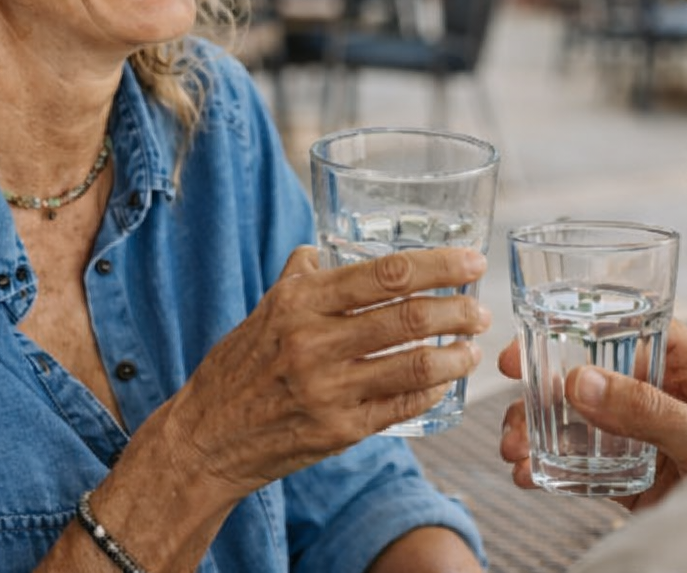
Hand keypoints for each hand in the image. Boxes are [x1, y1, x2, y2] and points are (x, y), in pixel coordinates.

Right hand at [158, 244, 490, 500]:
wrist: (206, 437)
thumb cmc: (238, 368)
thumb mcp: (262, 310)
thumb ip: (300, 277)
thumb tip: (325, 248)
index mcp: (298, 303)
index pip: (384, 274)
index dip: (438, 265)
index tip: (471, 261)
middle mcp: (313, 343)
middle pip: (408, 317)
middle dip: (458, 309)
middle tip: (480, 309)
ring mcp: (329, 390)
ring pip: (415, 366)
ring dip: (455, 355)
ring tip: (472, 348)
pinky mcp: (339, 431)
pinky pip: (402, 407)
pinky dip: (432, 391)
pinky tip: (443, 383)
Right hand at [496, 320, 686, 510]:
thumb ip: (646, 409)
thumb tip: (579, 381)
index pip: (627, 329)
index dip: (576, 329)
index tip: (532, 341)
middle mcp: (663, 393)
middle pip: (590, 374)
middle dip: (543, 389)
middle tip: (510, 397)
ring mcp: (643, 434)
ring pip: (577, 420)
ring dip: (537, 430)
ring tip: (513, 450)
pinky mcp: (631, 473)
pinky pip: (582, 462)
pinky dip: (549, 467)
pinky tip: (528, 475)